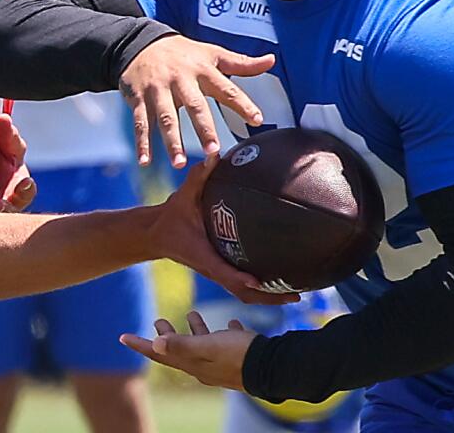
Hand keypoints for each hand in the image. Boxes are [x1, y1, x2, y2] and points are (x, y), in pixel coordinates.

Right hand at [120, 36, 273, 167]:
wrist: (141, 43)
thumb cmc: (183, 53)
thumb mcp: (212, 53)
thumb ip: (241, 63)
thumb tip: (272, 60)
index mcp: (202, 70)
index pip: (226, 88)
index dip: (242, 103)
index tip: (257, 120)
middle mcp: (181, 79)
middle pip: (194, 106)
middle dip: (204, 128)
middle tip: (213, 151)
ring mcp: (158, 89)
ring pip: (166, 117)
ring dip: (172, 141)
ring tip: (180, 163)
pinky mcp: (139, 97)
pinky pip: (140, 122)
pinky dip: (142, 142)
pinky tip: (145, 161)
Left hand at [121, 312, 254, 389]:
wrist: (273, 367)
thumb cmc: (238, 355)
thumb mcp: (207, 347)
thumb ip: (182, 345)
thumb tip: (155, 344)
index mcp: (193, 362)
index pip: (160, 353)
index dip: (140, 344)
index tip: (121, 336)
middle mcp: (204, 365)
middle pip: (179, 349)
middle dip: (166, 334)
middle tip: (157, 319)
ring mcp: (222, 362)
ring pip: (203, 344)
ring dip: (194, 329)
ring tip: (191, 312)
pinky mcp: (239, 357)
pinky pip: (227, 343)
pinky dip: (223, 333)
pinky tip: (230, 323)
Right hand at [149, 158, 298, 304]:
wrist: (156, 234)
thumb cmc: (172, 216)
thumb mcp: (183, 195)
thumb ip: (199, 177)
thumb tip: (214, 156)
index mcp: (203, 255)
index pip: (223, 272)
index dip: (240, 279)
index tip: (259, 282)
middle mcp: (213, 269)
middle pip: (243, 293)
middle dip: (268, 297)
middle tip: (297, 297)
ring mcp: (217, 273)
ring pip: (245, 294)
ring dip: (269, 297)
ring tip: (297, 295)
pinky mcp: (220, 272)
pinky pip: (243, 286)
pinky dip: (262, 289)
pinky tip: (281, 282)